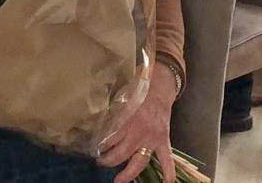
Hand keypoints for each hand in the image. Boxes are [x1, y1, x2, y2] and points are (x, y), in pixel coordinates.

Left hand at [96, 62, 178, 182]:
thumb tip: (95, 125)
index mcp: (127, 119)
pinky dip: (168, 172)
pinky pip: (167, 160)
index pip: (110, 139)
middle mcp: (139, 132)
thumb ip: (111, 114)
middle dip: (108, 161)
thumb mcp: (120, 99)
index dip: (100, 147)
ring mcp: (153, 138)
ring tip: (119, 181)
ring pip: (140, 161)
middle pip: (121, 153)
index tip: (93, 149)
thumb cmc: (137, 91)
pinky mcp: (164, 141)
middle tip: (101, 162)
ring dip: (128, 174)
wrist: (159, 88)